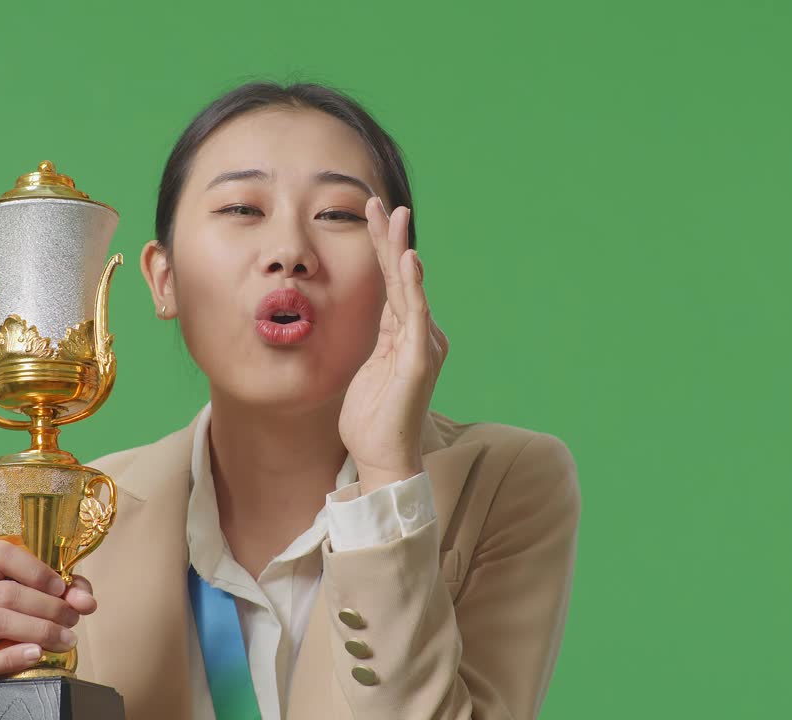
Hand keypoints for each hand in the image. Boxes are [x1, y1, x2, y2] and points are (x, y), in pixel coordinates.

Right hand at [0, 540, 96, 678]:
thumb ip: (69, 588)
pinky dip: (15, 657)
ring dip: (40, 630)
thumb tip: (86, 602)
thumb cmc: (22, 607)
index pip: (0, 554)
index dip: (35, 570)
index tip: (61, 587)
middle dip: (48, 606)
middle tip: (72, 618)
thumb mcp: (46, 588)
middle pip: (7, 593)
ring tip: (65, 638)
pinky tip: (37, 653)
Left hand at [338, 197, 448, 493]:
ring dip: (399, 251)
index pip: (391, 283)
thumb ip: (377, 339)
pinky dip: (413, 288)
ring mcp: (422, 346)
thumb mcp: (369, 367)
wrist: (382, 457)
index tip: (371, 213)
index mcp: (405, 334)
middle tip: (382, 202)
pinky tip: (409, 262)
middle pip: (401, 278)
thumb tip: (372, 314)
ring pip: (409, 289)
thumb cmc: (372, 418)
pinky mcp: (420, 361)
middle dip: (390, 238)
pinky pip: (416, 318)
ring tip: (394, 218)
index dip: (382, 248)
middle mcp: (420, 334)